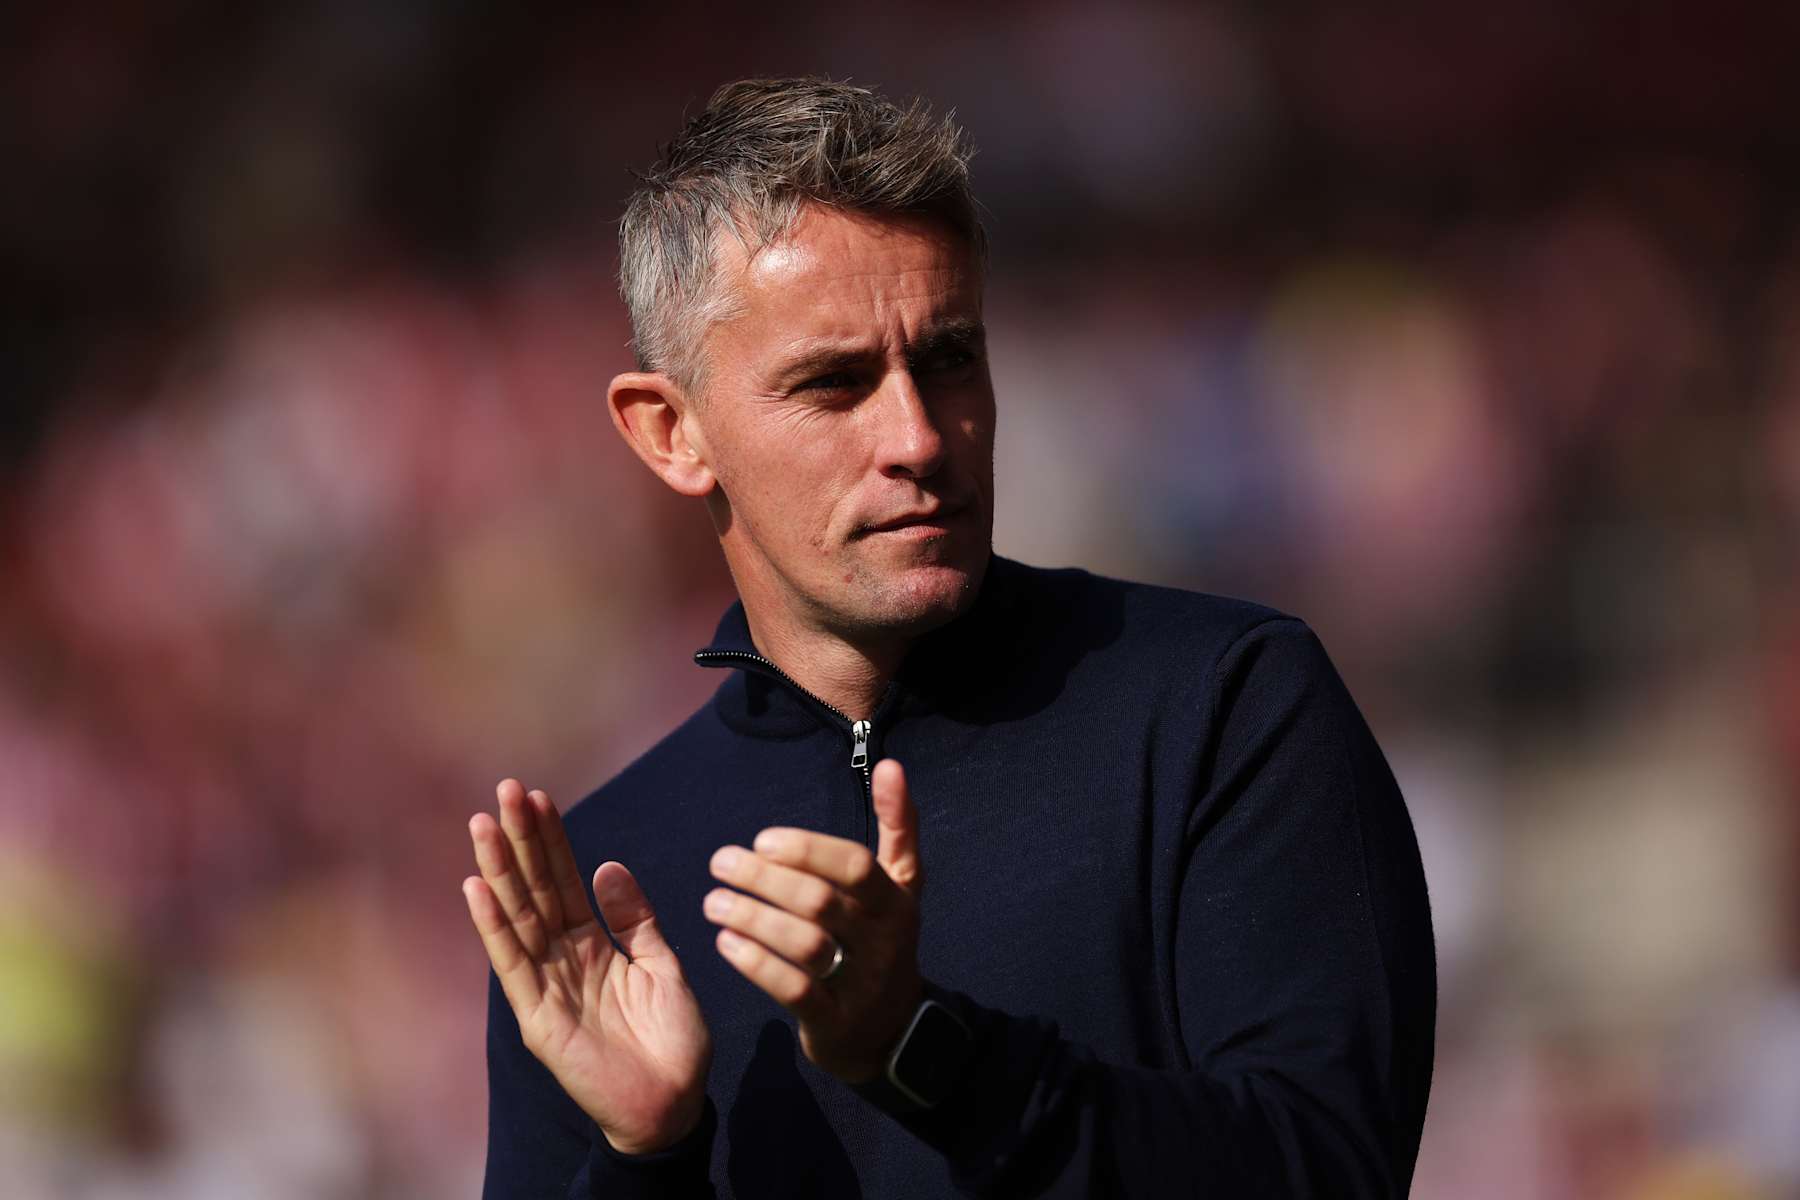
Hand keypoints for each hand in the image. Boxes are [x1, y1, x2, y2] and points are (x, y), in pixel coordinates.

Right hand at [463, 780, 711, 1154]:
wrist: (674, 1103)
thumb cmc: (671, 1039)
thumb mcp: (661, 965)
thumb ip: (635, 918)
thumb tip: (606, 865)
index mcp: (592, 944)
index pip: (564, 880)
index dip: (552, 839)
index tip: (538, 795)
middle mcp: (562, 958)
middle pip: (535, 889)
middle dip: (521, 840)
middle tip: (504, 789)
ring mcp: (547, 985)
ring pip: (517, 917)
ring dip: (499, 871)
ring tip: (484, 824)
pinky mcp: (538, 1018)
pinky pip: (513, 965)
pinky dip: (494, 928)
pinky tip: (477, 889)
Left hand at [702, 758, 923, 1081]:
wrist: (889, 1030)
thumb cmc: (880, 940)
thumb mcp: (900, 885)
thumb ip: (897, 825)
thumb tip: (891, 765)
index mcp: (896, 900)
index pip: (855, 866)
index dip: (808, 850)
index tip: (763, 839)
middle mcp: (883, 940)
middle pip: (821, 901)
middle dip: (765, 879)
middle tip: (720, 862)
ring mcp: (860, 983)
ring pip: (805, 944)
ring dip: (753, 918)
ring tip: (712, 901)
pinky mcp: (834, 1020)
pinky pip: (794, 990)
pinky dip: (756, 963)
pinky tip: (724, 941)